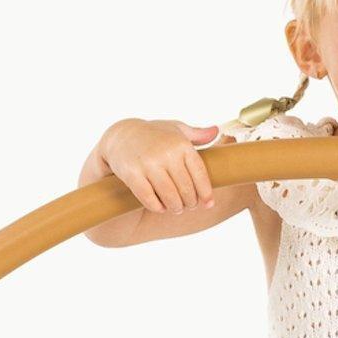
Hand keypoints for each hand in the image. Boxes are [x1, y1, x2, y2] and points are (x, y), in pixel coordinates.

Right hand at [101, 118, 224, 212]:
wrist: (121, 136)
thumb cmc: (154, 135)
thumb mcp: (175, 129)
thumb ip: (197, 133)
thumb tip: (216, 131)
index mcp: (181, 144)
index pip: (200, 173)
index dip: (206, 192)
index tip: (208, 204)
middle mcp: (166, 154)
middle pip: (186, 189)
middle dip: (190, 202)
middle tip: (189, 206)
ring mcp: (149, 164)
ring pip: (170, 197)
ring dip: (175, 207)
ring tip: (176, 208)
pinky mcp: (132, 175)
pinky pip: (149, 199)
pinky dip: (157, 207)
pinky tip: (160, 207)